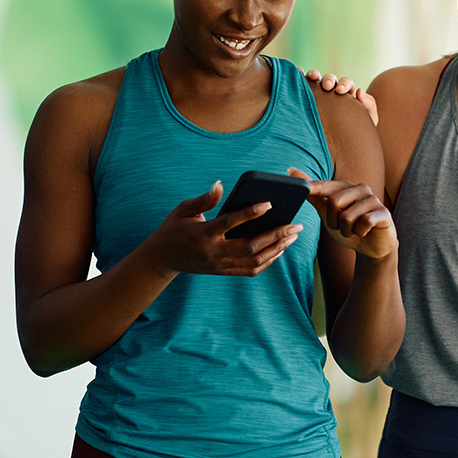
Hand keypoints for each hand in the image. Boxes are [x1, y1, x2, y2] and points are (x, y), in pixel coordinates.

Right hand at [141, 182, 301, 278]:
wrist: (162, 259)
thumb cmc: (173, 229)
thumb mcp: (183, 210)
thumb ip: (203, 199)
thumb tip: (221, 185)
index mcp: (203, 234)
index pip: (230, 223)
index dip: (250, 213)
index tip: (269, 203)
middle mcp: (214, 252)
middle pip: (250, 246)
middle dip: (275, 235)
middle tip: (295, 224)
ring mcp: (220, 265)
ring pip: (254, 260)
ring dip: (277, 248)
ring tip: (293, 235)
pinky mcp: (223, 272)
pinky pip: (251, 269)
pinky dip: (268, 261)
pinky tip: (280, 249)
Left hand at [288, 168, 395, 259]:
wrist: (371, 247)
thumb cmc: (349, 227)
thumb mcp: (326, 212)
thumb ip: (312, 193)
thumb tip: (292, 170)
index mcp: (345, 187)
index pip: (324, 186)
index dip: (311, 188)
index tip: (300, 185)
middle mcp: (360, 188)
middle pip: (333, 202)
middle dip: (333, 221)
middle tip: (340, 226)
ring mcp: (373, 199)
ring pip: (347, 216)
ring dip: (346, 230)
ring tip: (353, 230)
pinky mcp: (383, 212)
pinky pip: (363, 223)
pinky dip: (359, 233)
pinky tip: (364, 232)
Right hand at [303, 68, 377, 126]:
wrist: (344, 146)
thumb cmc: (357, 133)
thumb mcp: (368, 120)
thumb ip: (369, 106)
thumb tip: (359, 90)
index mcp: (348, 95)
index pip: (346, 84)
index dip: (344, 84)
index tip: (341, 91)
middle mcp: (332, 92)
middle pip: (330, 80)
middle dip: (329, 80)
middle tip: (328, 86)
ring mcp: (319, 94)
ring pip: (316, 80)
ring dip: (314, 75)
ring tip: (312, 77)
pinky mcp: (307, 98)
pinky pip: (304, 85)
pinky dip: (301, 76)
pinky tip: (298, 72)